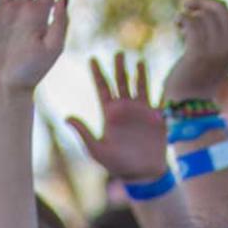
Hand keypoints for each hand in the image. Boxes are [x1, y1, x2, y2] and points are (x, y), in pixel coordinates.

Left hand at [68, 54, 167, 181]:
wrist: (141, 174)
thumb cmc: (117, 164)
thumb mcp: (97, 150)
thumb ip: (83, 133)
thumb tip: (66, 117)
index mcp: (109, 114)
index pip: (102, 88)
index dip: (97, 74)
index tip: (91, 59)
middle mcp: (124, 109)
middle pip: (121, 82)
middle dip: (118, 67)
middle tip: (117, 52)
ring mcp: (141, 111)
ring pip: (139, 86)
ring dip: (139, 72)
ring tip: (137, 59)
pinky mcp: (157, 116)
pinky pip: (158, 97)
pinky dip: (159, 86)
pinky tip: (161, 75)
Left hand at [163, 0, 227, 101]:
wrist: (189, 101)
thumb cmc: (201, 74)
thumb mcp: (220, 51)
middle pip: (222, 7)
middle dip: (204, 0)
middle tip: (189, 5)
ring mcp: (216, 49)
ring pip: (204, 14)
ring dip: (189, 11)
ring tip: (181, 20)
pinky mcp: (198, 52)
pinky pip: (191, 21)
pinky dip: (182, 18)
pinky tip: (177, 24)